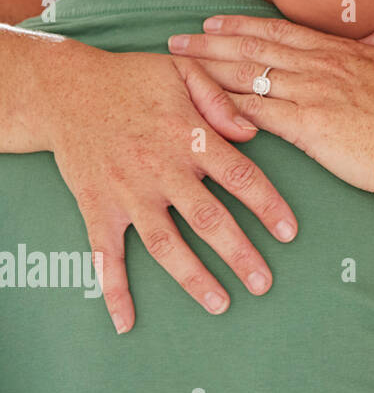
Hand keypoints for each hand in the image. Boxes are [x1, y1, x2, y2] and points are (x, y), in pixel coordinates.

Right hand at [42, 44, 298, 332]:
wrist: (65, 90)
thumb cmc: (133, 79)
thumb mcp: (182, 71)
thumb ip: (221, 100)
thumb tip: (253, 133)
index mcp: (189, 137)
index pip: (240, 177)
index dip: (268, 207)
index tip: (290, 233)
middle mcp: (161, 170)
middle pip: (208, 219)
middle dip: (238, 254)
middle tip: (264, 284)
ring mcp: (128, 193)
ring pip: (164, 244)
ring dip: (193, 277)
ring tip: (220, 304)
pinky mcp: (97, 207)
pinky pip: (104, 255)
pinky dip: (114, 290)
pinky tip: (127, 321)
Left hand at [167, 16, 373, 197]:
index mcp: (344, 52)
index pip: (282, 32)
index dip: (244, 25)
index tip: (215, 20)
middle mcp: (321, 67)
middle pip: (253, 48)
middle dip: (210, 41)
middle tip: (177, 39)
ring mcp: (312, 94)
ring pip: (246, 74)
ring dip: (206, 69)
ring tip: (174, 66)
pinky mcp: (306, 126)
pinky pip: (254, 111)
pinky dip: (222, 106)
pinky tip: (196, 106)